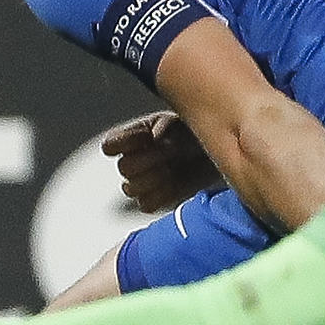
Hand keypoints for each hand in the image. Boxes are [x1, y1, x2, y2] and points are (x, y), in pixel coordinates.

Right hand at [100, 111, 221, 213]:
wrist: (214, 155)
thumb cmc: (196, 134)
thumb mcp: (181, 120)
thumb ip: (164, 127)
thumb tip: (156, 138)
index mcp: (132, 138)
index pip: (110, 145)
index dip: (125, 142)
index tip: (146, 137)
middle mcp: (133, 161)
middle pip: (124, 167)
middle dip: (149, 159)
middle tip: (169, 152)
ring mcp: (141, 183)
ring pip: (131, 188)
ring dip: (154, 178)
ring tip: (171, 169)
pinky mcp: (154, 201)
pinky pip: (145, 204)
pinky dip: (160, 195)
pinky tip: (173, 184)